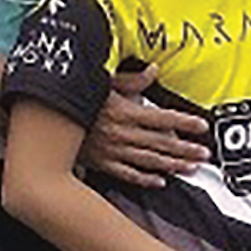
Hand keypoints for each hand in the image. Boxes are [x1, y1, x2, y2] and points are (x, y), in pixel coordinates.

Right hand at [82, 67, 209, 187]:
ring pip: (149, 160)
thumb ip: (132, 80)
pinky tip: (161, 182)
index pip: (162, 118)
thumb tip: (154, 69)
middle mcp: (122, 133)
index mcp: (125, 112)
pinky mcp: (102, 164)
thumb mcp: (103, 82)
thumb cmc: (76, 97)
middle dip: (186, 149)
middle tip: (205, 154)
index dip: (185, 123)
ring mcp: (113, 151)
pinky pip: (128, 174)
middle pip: (161, 143)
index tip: (203, 127)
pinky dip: (145, 179)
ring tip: (192, 167)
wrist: (45, 120)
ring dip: (173, 165)